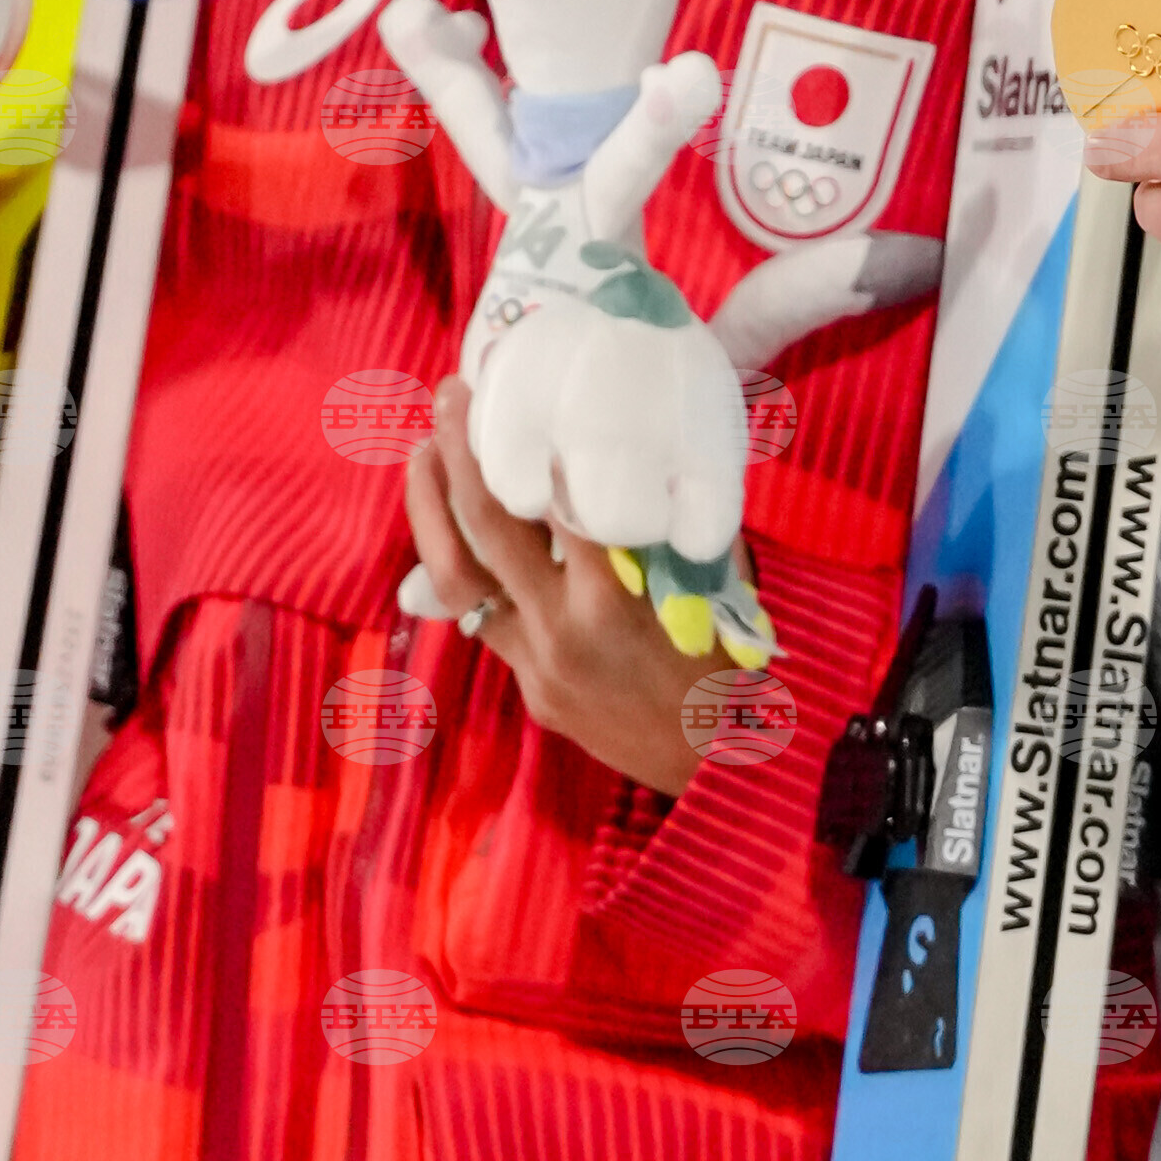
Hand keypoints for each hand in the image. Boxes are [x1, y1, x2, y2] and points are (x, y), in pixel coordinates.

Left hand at [401, 385, 732, 783]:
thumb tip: (642, 455)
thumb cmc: (735, 671)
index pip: (552, 497)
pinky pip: (484, 619)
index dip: (527, 436)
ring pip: (455, 578)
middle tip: (451, 395)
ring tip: (425, 455)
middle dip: (459, 449)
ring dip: (431, 510)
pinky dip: (469, 567)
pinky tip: (463, 530)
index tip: (511, 385)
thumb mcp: (716, 586)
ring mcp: (536, 664)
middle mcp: (561, 627)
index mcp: (613, 596)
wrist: (726, 775)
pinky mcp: (530, 689)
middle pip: (486, 524)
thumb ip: (670, 527)